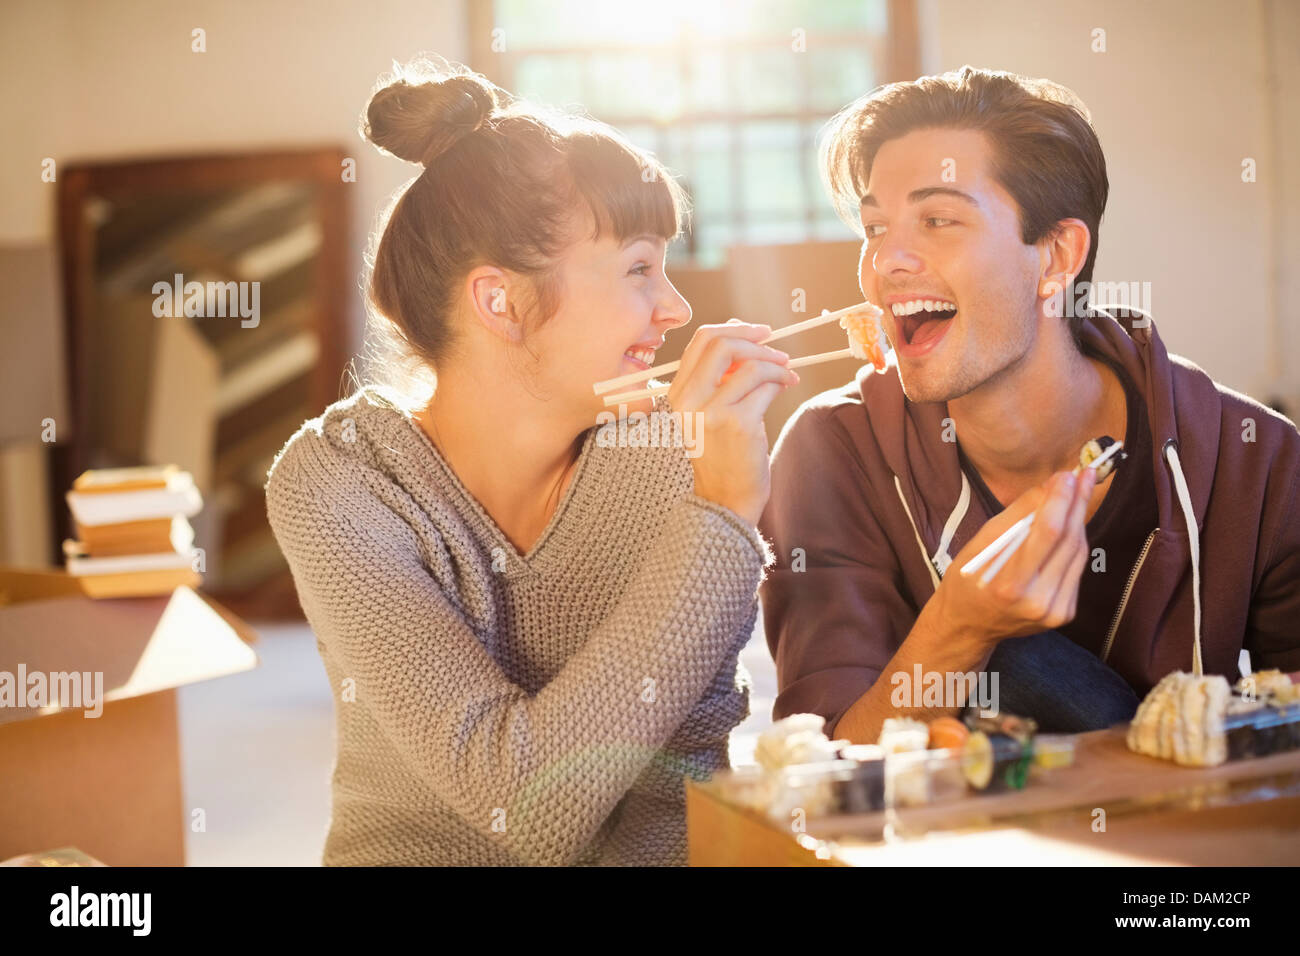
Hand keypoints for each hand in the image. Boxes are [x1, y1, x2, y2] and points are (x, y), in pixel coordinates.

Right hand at [668, 319, 798, 524]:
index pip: (701, 340)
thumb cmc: (724, 453)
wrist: (725, 498)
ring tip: (787, 375)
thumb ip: (720, 375)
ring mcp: (711, 412)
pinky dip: (780, 383)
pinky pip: (766, 388)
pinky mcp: (738, 424)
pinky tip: (785, 389)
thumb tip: (744, 333)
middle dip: (757, 342)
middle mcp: (689, 400)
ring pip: (751, 366)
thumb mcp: (710, 411)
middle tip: (779, 352)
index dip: (734, 328)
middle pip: (722, 344)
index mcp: (678, 393)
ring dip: (777, 366)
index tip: (759, 332)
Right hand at [931, 466, 1097, 648]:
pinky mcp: (1066, 613)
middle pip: (1069, 541)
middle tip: (1084, 475)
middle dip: (1077, 503)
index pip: (1048, 533)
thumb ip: (1017, 516)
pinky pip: (1076, 568)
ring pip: (1078, 553)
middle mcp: (1039, 600)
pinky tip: (1069, 526)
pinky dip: (1073, 543)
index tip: (1067, 474)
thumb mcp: (980, 544)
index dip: (1061, 499)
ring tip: (1078, 493)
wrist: (968, 627)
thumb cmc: (966, 581)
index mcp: (1010, 584)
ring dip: (1079, 520)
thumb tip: (1050, 487)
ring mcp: (1056, 610)